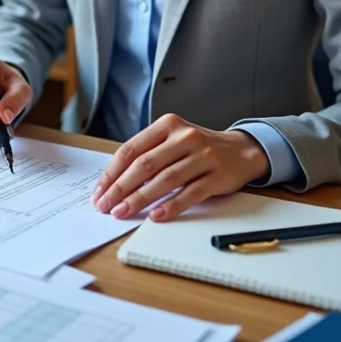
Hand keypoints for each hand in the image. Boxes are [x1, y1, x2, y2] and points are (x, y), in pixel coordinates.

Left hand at [92, 114, 269, 221]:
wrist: (241, 150)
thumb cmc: (197, 148)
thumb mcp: (172, 141)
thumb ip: (147, 155)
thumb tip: (114, 183)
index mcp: (167, 125)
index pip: (131, 149)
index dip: (112, 173)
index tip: (99, 192)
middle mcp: (184, 137)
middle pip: (145, 165)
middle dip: (121, 188)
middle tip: (105, 206)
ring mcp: (203, 156)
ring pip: (165, 179)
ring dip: (140, 199)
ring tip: (123, 212)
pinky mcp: (218, 175)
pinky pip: (190, 193)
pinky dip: (171, 206)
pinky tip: (155, 216)